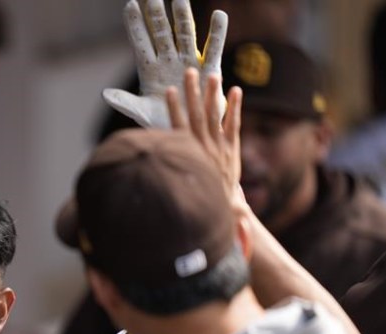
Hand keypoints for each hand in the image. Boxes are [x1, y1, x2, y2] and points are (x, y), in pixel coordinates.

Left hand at [102, 0, 226, 128]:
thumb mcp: (141, 113)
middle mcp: (168, 61)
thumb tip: (105, 94)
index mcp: (150, 70)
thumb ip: (125, 103)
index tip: (129, 4)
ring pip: (185, 34)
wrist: (188, 136)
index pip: (140, 42)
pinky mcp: (209, 70)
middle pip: (161, 32)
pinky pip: (213, 48)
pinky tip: (219, 15)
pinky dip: (216, 33)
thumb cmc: (161, 123)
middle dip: (156, 14)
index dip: (135, 25)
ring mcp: (189, 62)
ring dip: (183, 17)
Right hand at [166, 68, 241, 198]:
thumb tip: (150, 153)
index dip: (174, 108)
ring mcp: (218, 146)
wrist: (220, 208)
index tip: (169, 91)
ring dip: (213, 94)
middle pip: (196, 114)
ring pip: (215, 115)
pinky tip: (236, 90)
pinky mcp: (231, 148)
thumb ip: (169, 164)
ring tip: (213, 75)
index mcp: (187, 153)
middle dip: (192, 93)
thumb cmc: (195, 193)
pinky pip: (233, 124)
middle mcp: (202, 146)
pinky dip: (235, 107)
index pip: (178, 126)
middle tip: (190, 72)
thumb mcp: (178, 180)